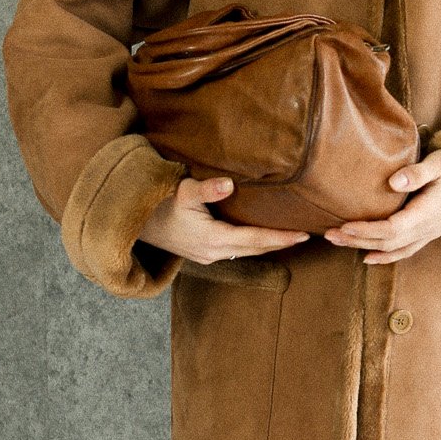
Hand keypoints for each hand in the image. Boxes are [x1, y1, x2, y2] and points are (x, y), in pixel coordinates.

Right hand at [138, 174, 310, 263]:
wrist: (133, 223)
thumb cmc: (158, 204)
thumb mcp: (181, 191)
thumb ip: (205, 188)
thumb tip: (229, 183)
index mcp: (213, 238)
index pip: (256, 239)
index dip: (281, 237)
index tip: (303, 235)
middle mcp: (213, 252)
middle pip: (256, 249)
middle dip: (281, 243)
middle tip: (307, 236)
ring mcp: (208, 256)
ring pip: (247, 252)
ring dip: (268, 245)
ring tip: (290, 237)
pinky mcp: (203, 253)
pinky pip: (236, 251)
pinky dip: (253, 245)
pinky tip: (261, 238)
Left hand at [322, 148, 440, 263]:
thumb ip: (418, 172)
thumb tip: (394, 182)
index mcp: (428, 213)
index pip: (392, 228)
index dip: (367, 230)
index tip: (344, 226)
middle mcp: (428, 229)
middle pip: (387, 242)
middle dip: (357, 240)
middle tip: (329, 234)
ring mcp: (429, 233)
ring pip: (393, 249)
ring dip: (364, 247)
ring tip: (337, 242)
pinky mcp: (429, 233)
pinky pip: (404, 251)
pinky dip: (385, 256)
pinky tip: (367, 257)